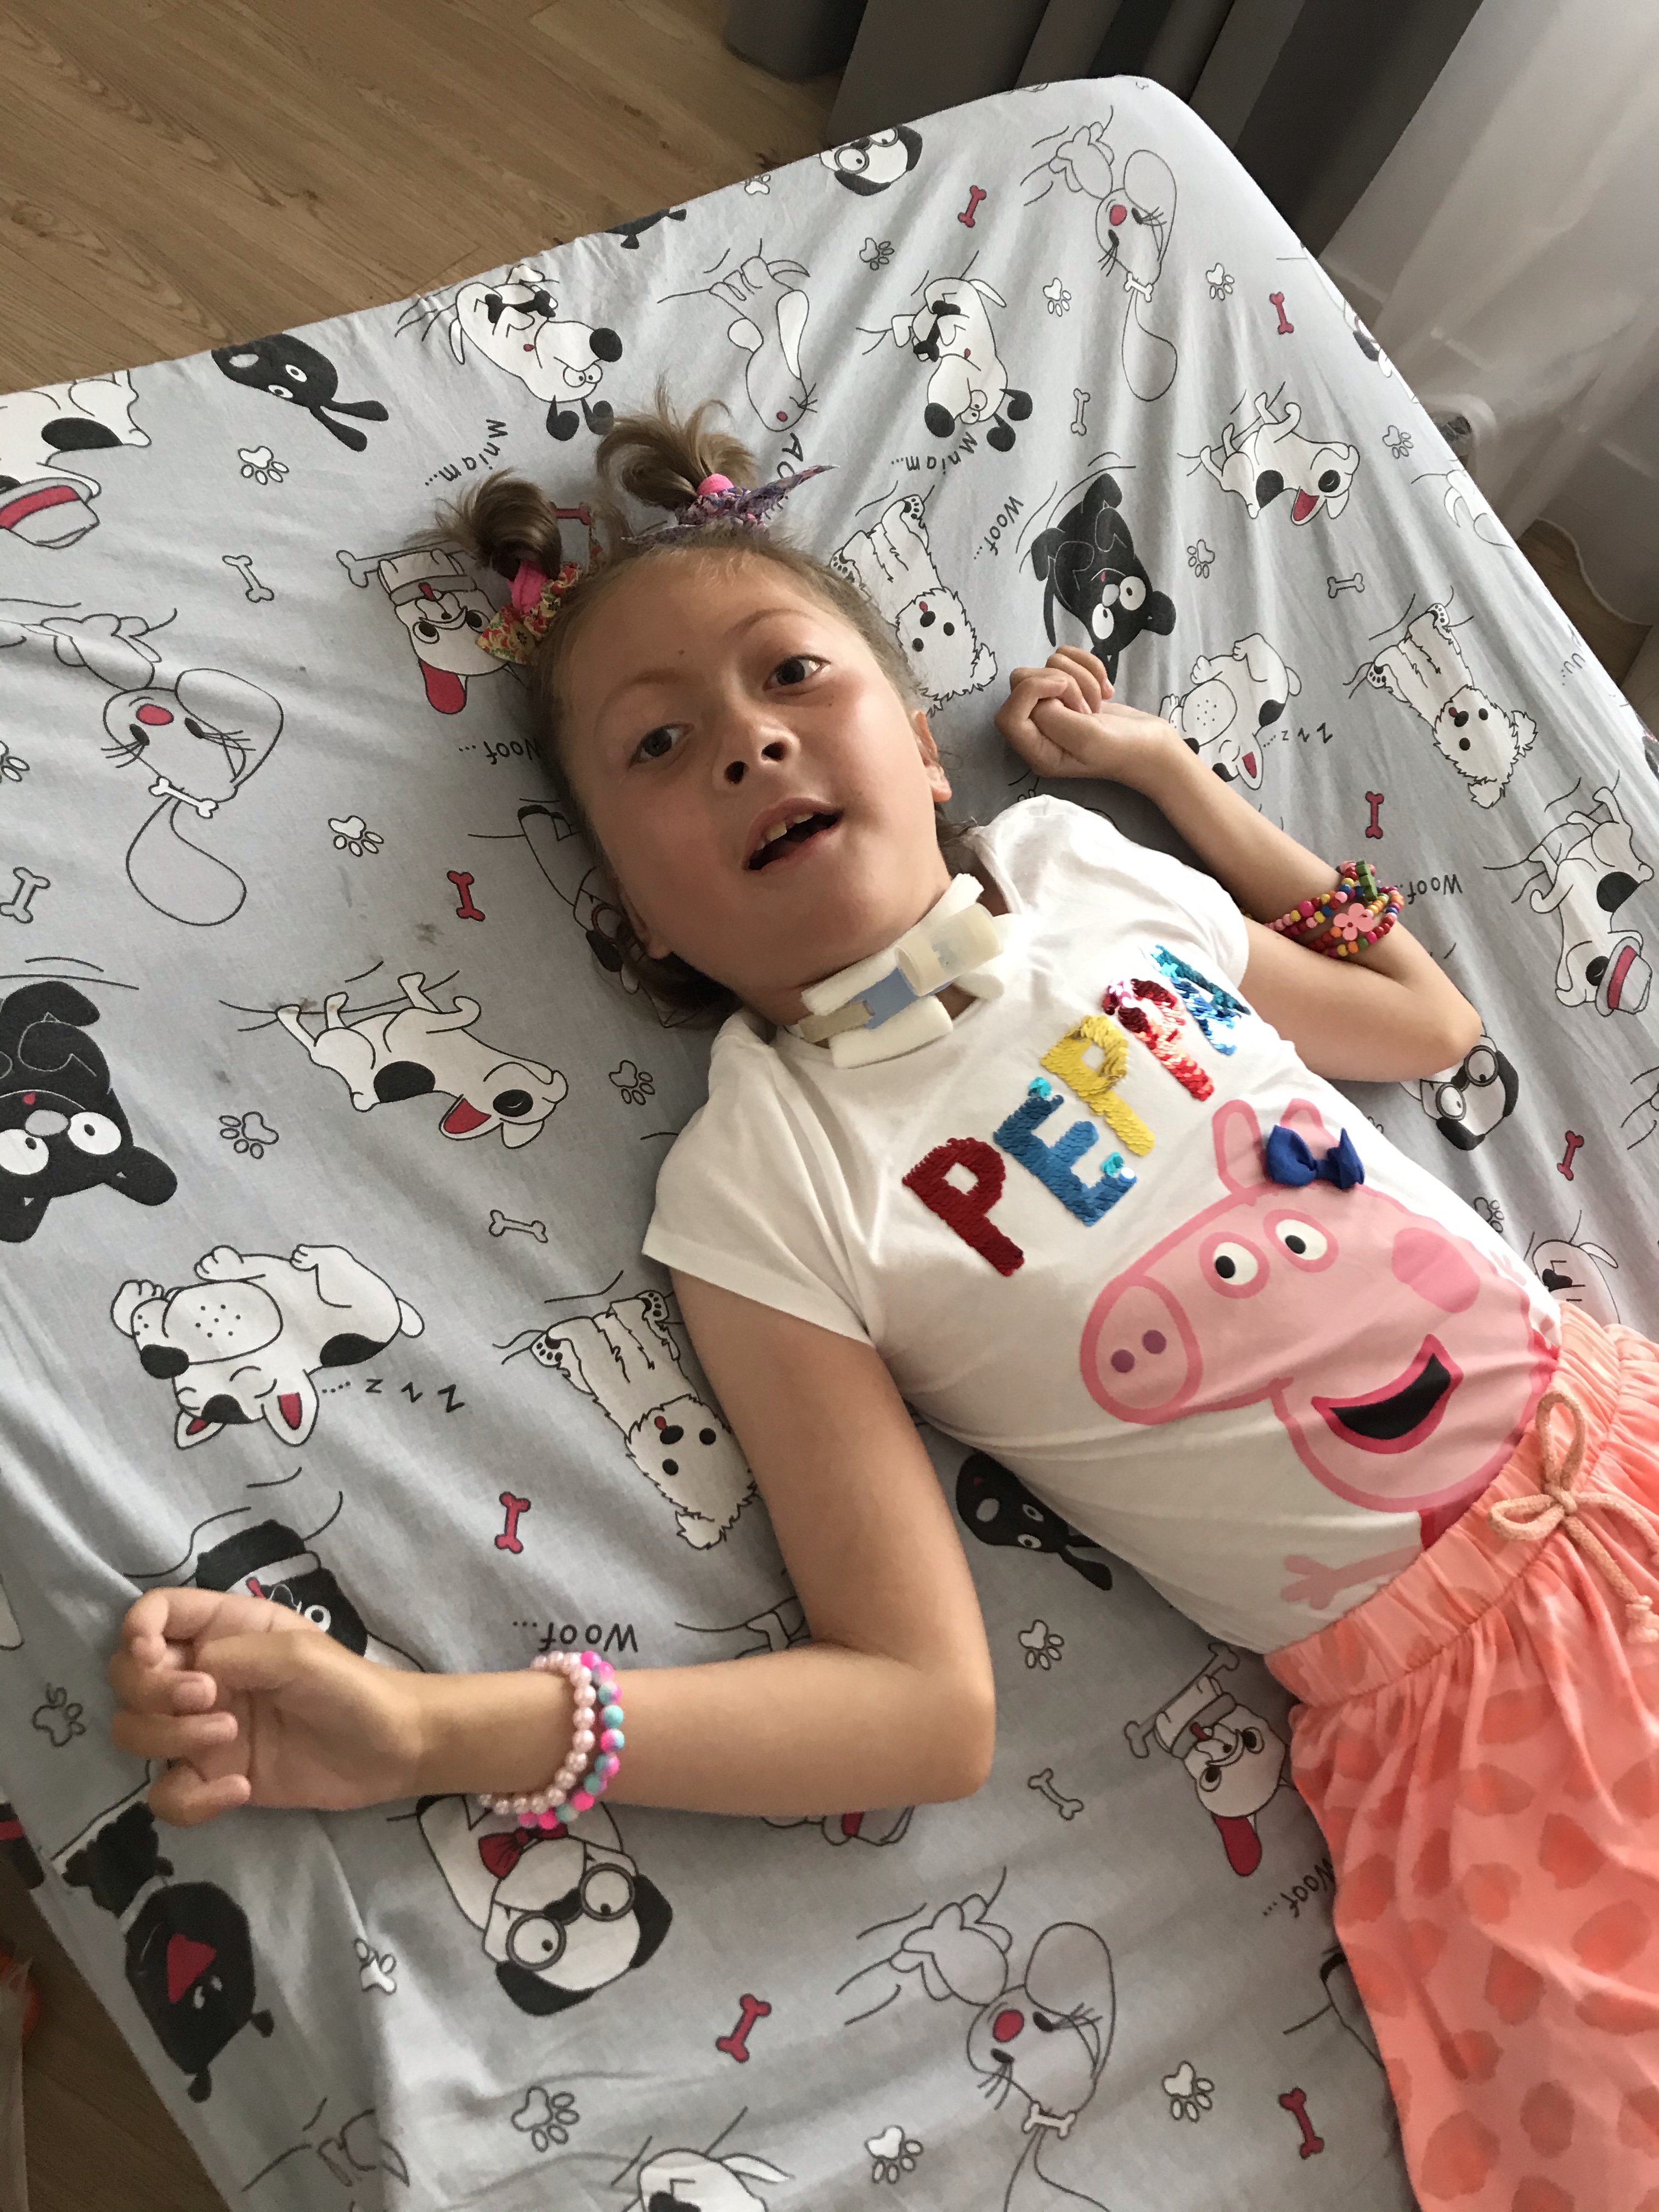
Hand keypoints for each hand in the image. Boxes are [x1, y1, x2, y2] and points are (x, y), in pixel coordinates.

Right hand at [108, 1588, 422, 1826]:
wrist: (390, 1750)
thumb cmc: (352, 1687)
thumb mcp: (302, 1655)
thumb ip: (238, 1654)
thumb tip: (189, 1672)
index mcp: (225, 1629)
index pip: (153, 1613)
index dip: (136, 1630)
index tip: (151, 1654)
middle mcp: (203, 1675)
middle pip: (127, 1676)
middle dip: (153, 1693)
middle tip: (210, 1702)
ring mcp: (203, 1728)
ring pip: (134, 1732)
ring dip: (168, 1739)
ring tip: (230, 1738)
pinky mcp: (212, 1776)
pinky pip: (166, 1793)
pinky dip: (189, 1799)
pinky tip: (240, 1789)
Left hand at [996, 647, 1184, 791]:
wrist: (1153, 744)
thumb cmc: (1122, 748)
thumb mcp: (1087, 739)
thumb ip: (1053, 718)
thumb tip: (1036, 695)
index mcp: (1036, 750)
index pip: (1007, 714)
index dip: (1031, 691)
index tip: (1064, 689)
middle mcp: (1038, 729)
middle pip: (1022, 681)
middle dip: (1061, 681)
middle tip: (1087, 705)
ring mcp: (1053, 707)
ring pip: (1048, 666)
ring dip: (1080, 675)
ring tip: (1099, 702)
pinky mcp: (1069, 689)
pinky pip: (1066, 659)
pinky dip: (1089, 666)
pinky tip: (1105, 690)